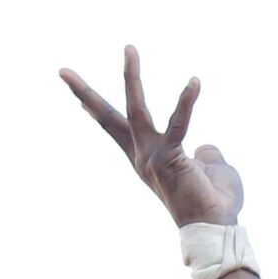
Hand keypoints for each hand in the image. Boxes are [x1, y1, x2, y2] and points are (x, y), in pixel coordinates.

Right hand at [60, 45, 243, 228]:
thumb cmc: (215, 203)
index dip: (95, 111)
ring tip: (128, 49)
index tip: (75, 96)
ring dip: (132, 77)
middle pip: (109, 119)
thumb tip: (206, 148)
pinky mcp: (170, 157)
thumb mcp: (208, 171)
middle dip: (85, 94)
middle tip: (61, 70)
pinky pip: (179, 123)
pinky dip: (187, 101)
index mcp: (145, 160)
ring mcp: (152, 157)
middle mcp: (142, 157)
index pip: (115, 130)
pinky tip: (194, 82)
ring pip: (136, 110)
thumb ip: (205, 154)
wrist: (216, 229)